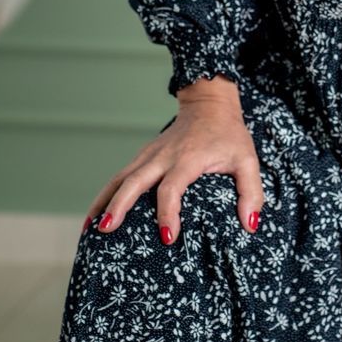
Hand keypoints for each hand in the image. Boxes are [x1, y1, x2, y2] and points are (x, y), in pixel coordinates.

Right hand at [83, 81, 264, 243]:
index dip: (169, 213)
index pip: (172, 188)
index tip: (168, 237)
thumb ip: (251, 192)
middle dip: (119, 206)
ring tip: (90, 229)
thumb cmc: (229, 136)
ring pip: (120, 178)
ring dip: (104, 202)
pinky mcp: (142, 156)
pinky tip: (95, 215)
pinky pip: (120, 176)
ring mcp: (149, 155)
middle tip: (107, 231)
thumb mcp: (248, 160)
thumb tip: (250, 226)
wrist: (209, 104)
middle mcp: (163, 156)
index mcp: (188, 159)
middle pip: (135, 182)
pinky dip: (105, 194)